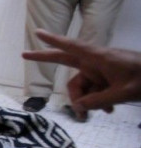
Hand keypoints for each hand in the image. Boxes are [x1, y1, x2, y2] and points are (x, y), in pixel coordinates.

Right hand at [22, 29, 140, 115]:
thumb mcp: (122, 93)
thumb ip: (98, 101)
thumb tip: (78, 107)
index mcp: (99, 58)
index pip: (71, 47)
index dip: (53, 41)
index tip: (37, 33)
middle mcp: (95, 62)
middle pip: (66, 62)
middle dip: (46, 59)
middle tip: (24, 54)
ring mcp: (101, 70)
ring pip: (81, 85)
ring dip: (86, 100)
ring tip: (98, 114)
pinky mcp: (107, 77)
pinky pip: (94, 89)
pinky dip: (98, 100)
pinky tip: (109, 111)